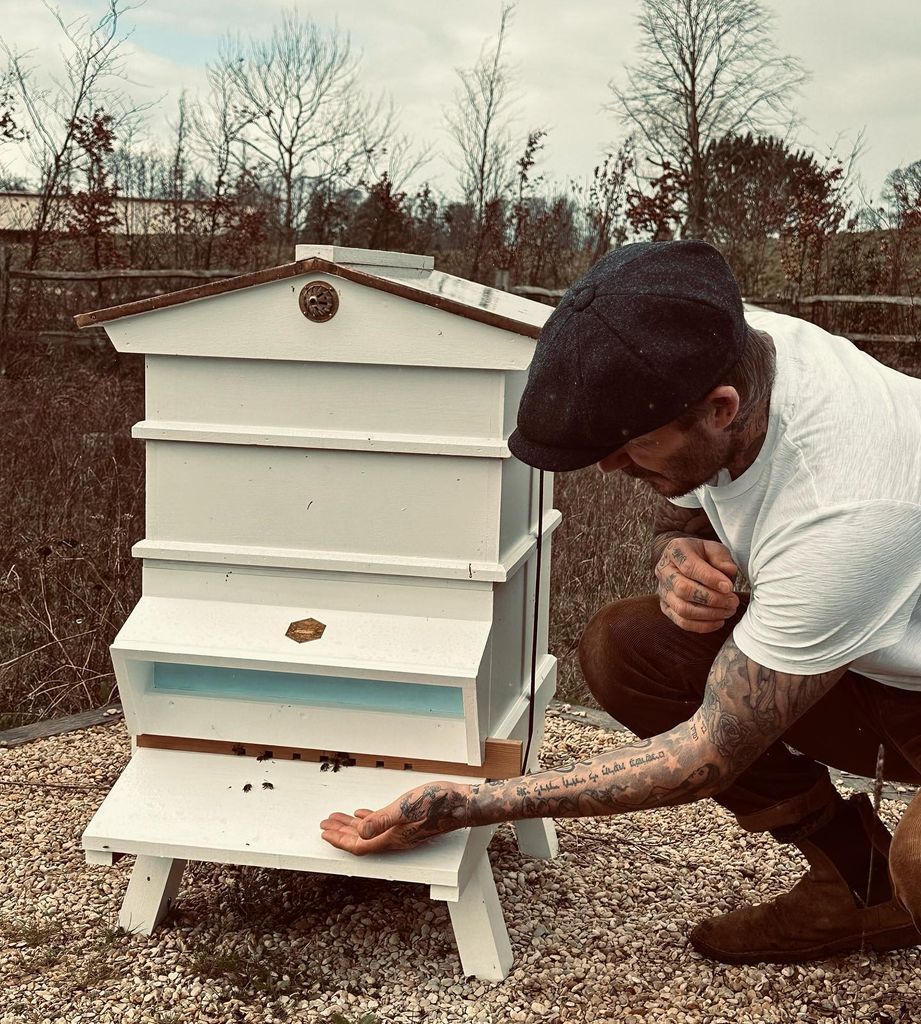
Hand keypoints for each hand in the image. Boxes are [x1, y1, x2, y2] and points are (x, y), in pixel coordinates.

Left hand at [320, 780, 472, 854]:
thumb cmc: (438, 803)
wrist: (462, 803)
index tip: (325, 834)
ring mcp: (402, 831)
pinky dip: (368, 820)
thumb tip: (360, 832)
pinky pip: (381, 824)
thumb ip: (381, 820)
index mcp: (392, 837)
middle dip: (341, 834)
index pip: (359, 845)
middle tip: (325, 826)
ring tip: (337, 819)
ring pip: (370, 832)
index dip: (340, 841)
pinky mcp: (408, 822)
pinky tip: (363, 814)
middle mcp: (395, 838)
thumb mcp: (405, 808)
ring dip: (351, 826)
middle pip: (361, 841)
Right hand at [655, 536, 738, 632]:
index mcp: (675, 551)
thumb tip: (729, 571)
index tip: (729, 587)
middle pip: (683, 589)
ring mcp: (663, 591)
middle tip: (732, 601)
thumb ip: (722, 558)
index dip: (710, 578)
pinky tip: (719, 621)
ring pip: (682, 609)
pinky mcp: (666, 607)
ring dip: (709, 614)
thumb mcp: (714, 548)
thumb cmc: (702, 554)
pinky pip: (682, 622)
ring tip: (728, 611)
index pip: (689, 566)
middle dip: (711, 598)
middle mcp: (664, 571)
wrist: (686, 560)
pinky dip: (702, 625)